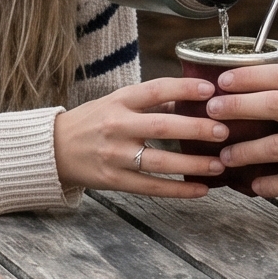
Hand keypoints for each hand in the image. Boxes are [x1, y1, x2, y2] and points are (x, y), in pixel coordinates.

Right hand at [54, 79, 227, 196]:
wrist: (54, 149)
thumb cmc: (92, 121)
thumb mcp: (116, 101)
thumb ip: (151, 100)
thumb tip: (191, 97)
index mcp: (119, 101)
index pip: (156, 90)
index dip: (184, 88)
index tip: (211, 90)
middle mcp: (117, 126)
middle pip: (162, 127)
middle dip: (195, 129)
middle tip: (223, 131)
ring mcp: (115, 155)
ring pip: (160, 162)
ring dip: (192, 165)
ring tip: (218, 165)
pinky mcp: (114, 180)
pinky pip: (151, 187)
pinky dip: (178, 190)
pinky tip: (200, 190)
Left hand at [202, 63, 277, 204]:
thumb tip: (260, 88)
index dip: (248, 76)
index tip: (222, 80)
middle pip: (274, 104)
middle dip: (236, 107)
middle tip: (211, 112)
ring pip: (277, 145)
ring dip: (244, 151)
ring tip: (224, 156)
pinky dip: (269, 185)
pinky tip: (254, 185)